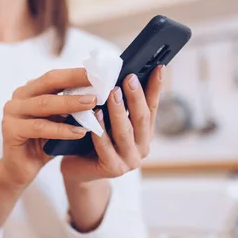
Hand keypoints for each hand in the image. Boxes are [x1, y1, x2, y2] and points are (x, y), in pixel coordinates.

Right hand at [0, 68, 96, 187]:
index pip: (55, 76)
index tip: (99, 72)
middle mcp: (19, 97)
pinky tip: (79, 132)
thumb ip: (70, 107)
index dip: (76, 73)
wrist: (20, 170)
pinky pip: (40, 127)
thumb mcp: (59, 121)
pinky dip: (61, 129)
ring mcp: (11, 112)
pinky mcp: (10, 130)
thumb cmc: (43, 143)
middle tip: (98, 83)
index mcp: (30, 90)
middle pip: (49, 82)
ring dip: (71, 103)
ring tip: (92, 104)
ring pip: (45, 104)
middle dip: (75, 81)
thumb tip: (99, 94)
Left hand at [61, 65, 163, 182]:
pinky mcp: (113, 169)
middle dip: (136, 97)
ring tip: (113, 92)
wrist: (78, 170)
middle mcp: (142, 147)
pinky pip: (106, 147)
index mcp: (145, 133)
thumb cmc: (92, 139)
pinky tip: (96, 115)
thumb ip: (118, 105)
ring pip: (125, 132)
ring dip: (119, 111)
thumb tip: (121, 74)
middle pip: (142, 118)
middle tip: (129, 78)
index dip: (156, 88)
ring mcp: (129, 160)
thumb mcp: (109, 120)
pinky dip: (101, 131)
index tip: (159, 67)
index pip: (152, 106)